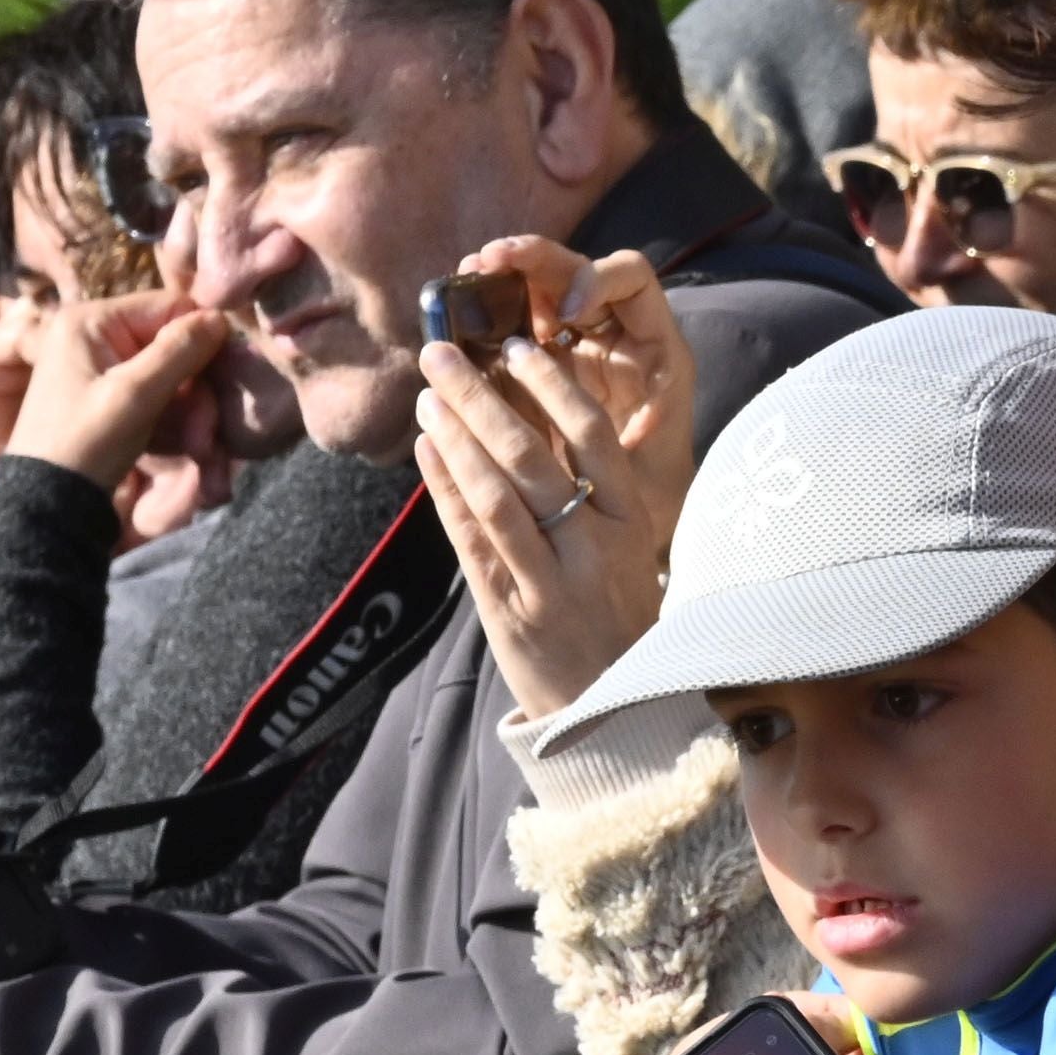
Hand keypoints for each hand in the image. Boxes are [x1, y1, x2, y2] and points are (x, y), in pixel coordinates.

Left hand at [11, 289, 237, 498]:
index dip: (203, 341)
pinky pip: (158, 395)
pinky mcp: (112, 395)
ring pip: (172, 374)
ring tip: (196, 448)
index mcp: (90, 320)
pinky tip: (183, 447)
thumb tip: (220, 317)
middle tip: (205, 433)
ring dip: (192, 411)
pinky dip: (176, 420)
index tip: (222, 381)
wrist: (50, 503)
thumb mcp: (134, 395)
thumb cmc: (85, 443)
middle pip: (173, 344)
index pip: (169, 307)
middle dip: (197, 389)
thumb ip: (178, 351)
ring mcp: (103, 365)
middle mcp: (95, 334)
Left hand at [426, 244, 700, 721]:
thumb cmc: (617, 612)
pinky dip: (443, 490)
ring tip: (426, 396)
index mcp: (631, 520)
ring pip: (496, 496)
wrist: (614, 709)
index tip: (516, 345)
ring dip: (454, 439)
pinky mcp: (509, 611)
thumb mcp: (624, 544)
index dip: (551, 385)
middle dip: (480, 398)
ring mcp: (550, 582)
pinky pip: (471, 540)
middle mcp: (594, 548)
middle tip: (442, 352)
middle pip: (531, 458)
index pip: (593, 436)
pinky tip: (424, 451)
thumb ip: (588, 485)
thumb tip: (531, 406)